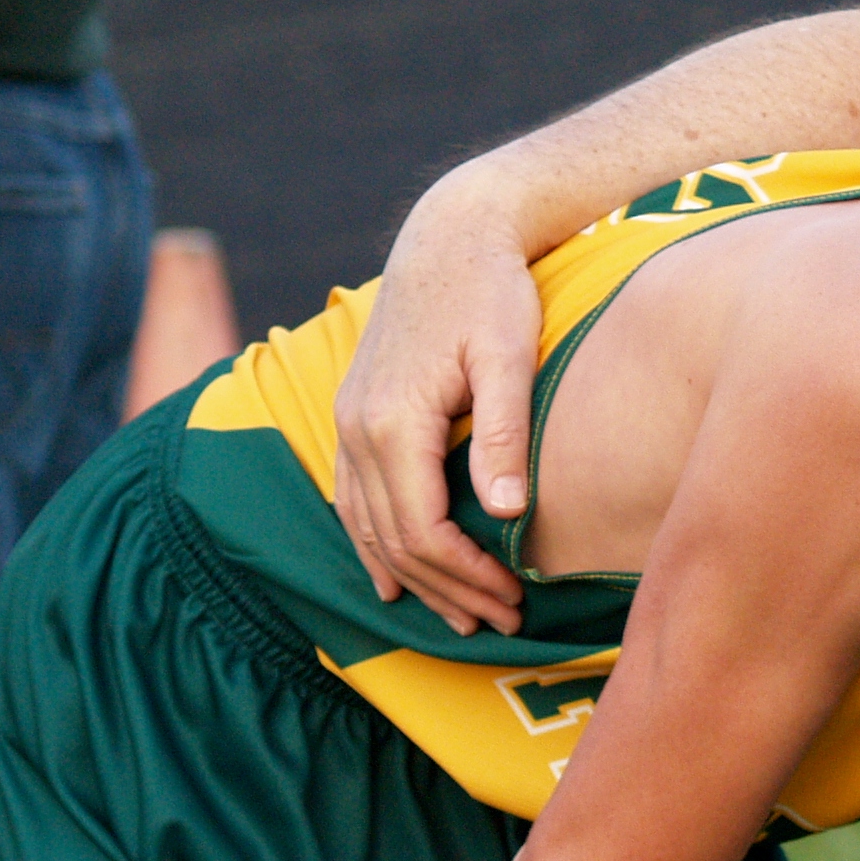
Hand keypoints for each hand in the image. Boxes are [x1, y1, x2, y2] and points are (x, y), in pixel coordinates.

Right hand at [332, 163, 538, 637]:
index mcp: (393, 421)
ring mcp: (348, 423)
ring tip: (459, 619)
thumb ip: (502, 433)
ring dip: (412, 578)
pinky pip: (352, 499)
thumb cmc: (492, 291)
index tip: (512, 602)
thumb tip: (505, 512)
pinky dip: (373, 545)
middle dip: (446, 590)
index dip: (465, 577)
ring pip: (367, 526)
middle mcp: (357, 429)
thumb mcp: (509, 355)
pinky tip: (394, 578)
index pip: (421, 530)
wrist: (450, 235)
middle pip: (392, 540)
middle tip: (500, 624)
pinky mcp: (354, 415)